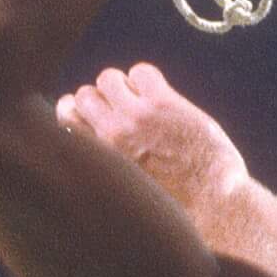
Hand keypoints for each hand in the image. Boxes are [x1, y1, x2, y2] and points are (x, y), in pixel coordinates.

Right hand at [57, 63, 248, 208]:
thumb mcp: (121, 189)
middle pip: (83, 94)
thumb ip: (101, 162)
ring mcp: (136, 117)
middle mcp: (109, 135)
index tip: (96, 120)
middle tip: (123, 115)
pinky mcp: (163, 104)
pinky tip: (160, 99)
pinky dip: (147, 80)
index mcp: (96, 158)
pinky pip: (141, 72)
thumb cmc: (168, 204)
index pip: (64, 114)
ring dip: (122, 87)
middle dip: (100, 99)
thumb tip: (91, 136)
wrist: (212, 204)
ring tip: (141, 105)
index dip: (79, 111)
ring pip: (108, 78)